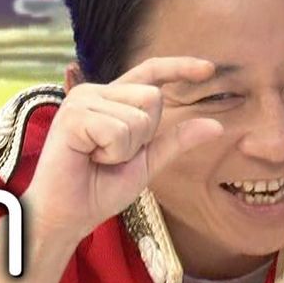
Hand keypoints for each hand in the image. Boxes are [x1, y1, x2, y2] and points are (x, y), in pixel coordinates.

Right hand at [24, 56, 224, 247]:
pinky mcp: (72, 115)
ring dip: (125, 150)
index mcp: (113, 100)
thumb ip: (176, 141)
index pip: (151, 72)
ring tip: (97, 158)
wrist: (67, 215)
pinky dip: (111, 153)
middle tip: (112, 156)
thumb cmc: (100, 189)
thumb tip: (216, 125)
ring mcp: (82, 100)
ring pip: (138, 118)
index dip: (179, 67)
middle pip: (152, 97)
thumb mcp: (147, 163)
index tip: (209, 69)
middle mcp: (97, 93)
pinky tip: (88, 158)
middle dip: (144, 137)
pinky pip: (118, 131)